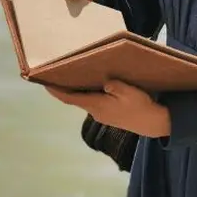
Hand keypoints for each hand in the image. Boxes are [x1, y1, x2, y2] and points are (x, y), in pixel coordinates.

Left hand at [45, 80, 170, 138]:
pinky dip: (88, 92)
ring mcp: (101, 114)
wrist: (153, 124)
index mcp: (96, 105)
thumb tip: (105, 83)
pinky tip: (93, 83)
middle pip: (75, 98)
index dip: (55, 90)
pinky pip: (93, 101)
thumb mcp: (129, 92)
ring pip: (85, 99)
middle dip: (65, 86)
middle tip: (57, 72)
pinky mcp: (109, 114)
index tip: (43, 82)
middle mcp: (95, 111)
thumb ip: (114, 86)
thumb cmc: (141, 106)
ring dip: (78, 89)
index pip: (69, 98)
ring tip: (74, 73)